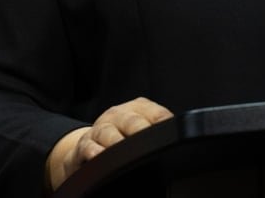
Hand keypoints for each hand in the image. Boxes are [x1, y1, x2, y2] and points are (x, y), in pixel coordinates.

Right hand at [46, 97, 172, 189]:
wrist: (87, 144)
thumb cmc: (121, 135)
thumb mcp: (140, 126)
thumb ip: (157, 128)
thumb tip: (180, 138)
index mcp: (138, 108)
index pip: (156, 113)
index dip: (164, 124)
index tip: (172, 136)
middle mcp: (118, 115)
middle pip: (132, 121)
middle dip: (141, 131)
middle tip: (150, 143)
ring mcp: (101, 128)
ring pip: (108, 133)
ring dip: (117, 142)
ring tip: (126, 152)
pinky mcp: (84, 144)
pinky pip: (89, 147)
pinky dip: (95, 152)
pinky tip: (101, 156)